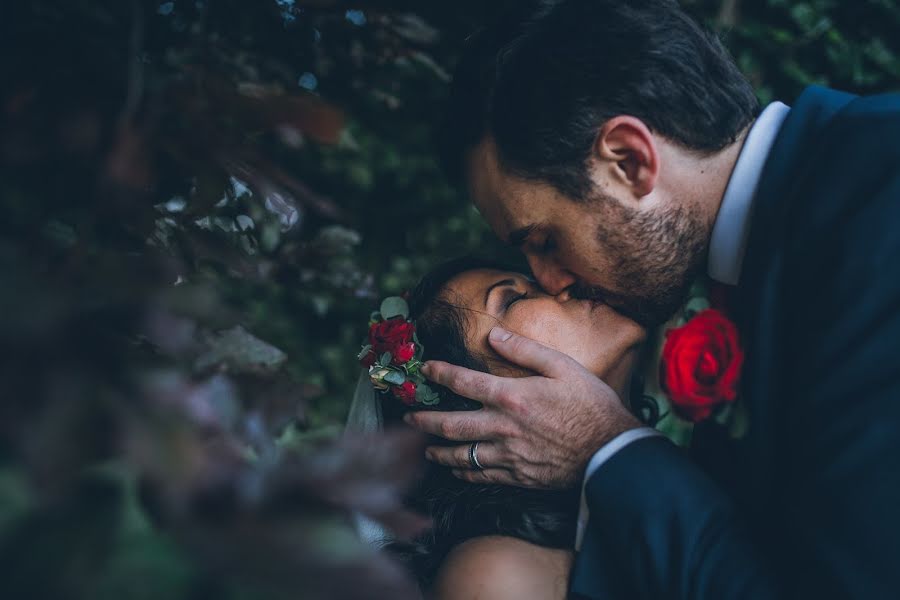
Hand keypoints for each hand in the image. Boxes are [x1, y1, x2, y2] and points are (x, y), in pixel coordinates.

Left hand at [404, 326, 641, 488]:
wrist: (612, 452)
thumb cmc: (592, 405)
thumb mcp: (563, 366)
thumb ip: (525, 350)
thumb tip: (493, 334)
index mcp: (511, 396)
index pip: (463, 382)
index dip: (439, 374)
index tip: (425, 369)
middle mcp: (502, 427)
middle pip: (451, 425)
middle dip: (424, 420)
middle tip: (408, 417)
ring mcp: (508, 455)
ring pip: (461, 455)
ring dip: (438, 451)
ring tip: (425, 448)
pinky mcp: (518, 476)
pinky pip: (481, 476)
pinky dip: (464, 472)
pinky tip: (457, 469)